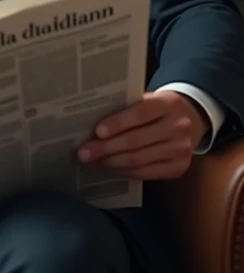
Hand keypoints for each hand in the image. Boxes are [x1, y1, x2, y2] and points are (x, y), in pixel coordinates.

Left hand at [77, 90, 209, 180]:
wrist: (190, 120)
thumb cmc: (158, 109)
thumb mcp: (149, 99)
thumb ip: (127, 107)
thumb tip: (90, 121)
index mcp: (168, 103)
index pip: (140, 114)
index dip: (117, 123)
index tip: (97, 131)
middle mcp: (179, 126)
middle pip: (136, 141)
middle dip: (105, 148)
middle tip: (83, 152)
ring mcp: (181, 149)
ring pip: (138, 160)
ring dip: (110, 162)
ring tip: (91, 161)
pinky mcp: (178, 167)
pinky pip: (145, 173)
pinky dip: (123, 171)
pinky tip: (109, 168)